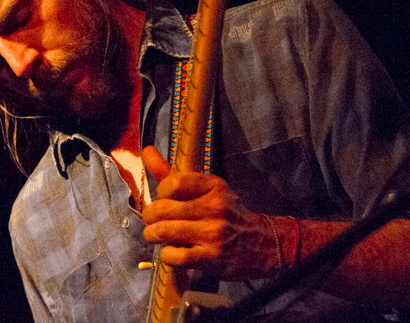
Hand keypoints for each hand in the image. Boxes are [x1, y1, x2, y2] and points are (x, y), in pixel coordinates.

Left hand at [141, 146, 277, 280]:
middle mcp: (215, 207)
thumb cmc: (227, 213)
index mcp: (213, 186)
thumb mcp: (206, 188)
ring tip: (154, 235)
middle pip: (163, 208)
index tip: (163, 199)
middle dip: (150, 216)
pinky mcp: (212, 258)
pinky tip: (170, 251)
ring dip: (152, 234)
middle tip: (151, 220)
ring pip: (165, 231)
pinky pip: (176, 255)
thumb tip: (146, 151)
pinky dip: (165, 254)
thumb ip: (172, 172)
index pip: (172, 183)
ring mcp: (214, 233)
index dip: (161, 192)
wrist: (263, 243)